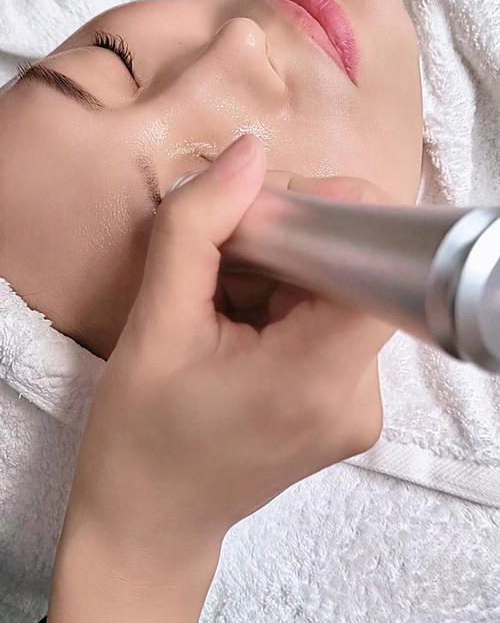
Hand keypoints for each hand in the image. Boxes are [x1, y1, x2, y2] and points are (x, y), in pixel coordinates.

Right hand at [48, 134, 396, 620]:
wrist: (150, 523)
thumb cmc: (141, 436)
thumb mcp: (155, 324)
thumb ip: (198, 228)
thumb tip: (249, 152)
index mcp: (316, 380)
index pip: (373, 264)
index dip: (328, 218)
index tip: (262, 214)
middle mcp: (361, 398)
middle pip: (353, 275)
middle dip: (289, 247)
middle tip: (221, 263)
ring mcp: (361, 408)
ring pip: (340, 296)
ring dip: (284, 277)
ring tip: (222, 307)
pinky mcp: (348, 409)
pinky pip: (333, 326)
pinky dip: (290, 307)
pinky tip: (241, 329)